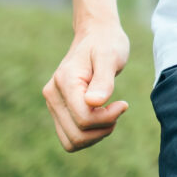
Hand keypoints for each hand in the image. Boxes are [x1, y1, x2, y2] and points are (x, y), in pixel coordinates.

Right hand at [42, 23, 130, 152]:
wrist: (95, 35)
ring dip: (95, 135)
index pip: (84, 117)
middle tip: (119, 110)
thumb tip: (94, 103)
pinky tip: (102, 118)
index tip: (124, 104)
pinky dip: (88, 135)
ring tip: (111, 116)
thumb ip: (104, 80)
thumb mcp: (110, 56)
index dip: (107, 118)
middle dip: (103, 129)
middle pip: (76, 134)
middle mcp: (52, 95)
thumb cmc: (106, 43)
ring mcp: (53, 104)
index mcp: (65, 81)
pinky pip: (69, 137)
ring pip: (71, 141)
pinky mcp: (58, 110)